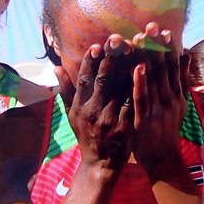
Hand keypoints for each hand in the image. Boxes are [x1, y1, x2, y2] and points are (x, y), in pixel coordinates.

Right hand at [56, 34, 136, 170]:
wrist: (100, 165)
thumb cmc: (86, 136)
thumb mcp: (72, 115)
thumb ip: (66, 90)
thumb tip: (57, 66)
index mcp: (79, 106)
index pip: (83, 78)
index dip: (90, 61)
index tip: (97, 45)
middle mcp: (92, 110)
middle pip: (103, 79)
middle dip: (111, 58)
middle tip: (119, 39)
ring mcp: (109, 118)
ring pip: (120, 88)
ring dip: (128, 67)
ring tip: (135, 48)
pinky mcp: (125, 125)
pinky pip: (133, 102)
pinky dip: (139, 86)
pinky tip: (146, 72)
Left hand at [130, 22, 189, 179]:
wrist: (163, 160)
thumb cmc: (167, 130)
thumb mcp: (180, 104)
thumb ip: (181, 80)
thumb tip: (186, 54)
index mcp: (178, 95)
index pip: (174, 67)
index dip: (169, 48)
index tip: (164, 30)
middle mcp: (171, 100)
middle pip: (164, 69)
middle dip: (158, 46)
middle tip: (151, 25)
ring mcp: (159, 110)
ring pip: (154, 79)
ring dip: (148, 57)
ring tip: (143, 37)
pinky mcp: (146, 120)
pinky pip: (142, 98)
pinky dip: (141, 82)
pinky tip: (137, 66)